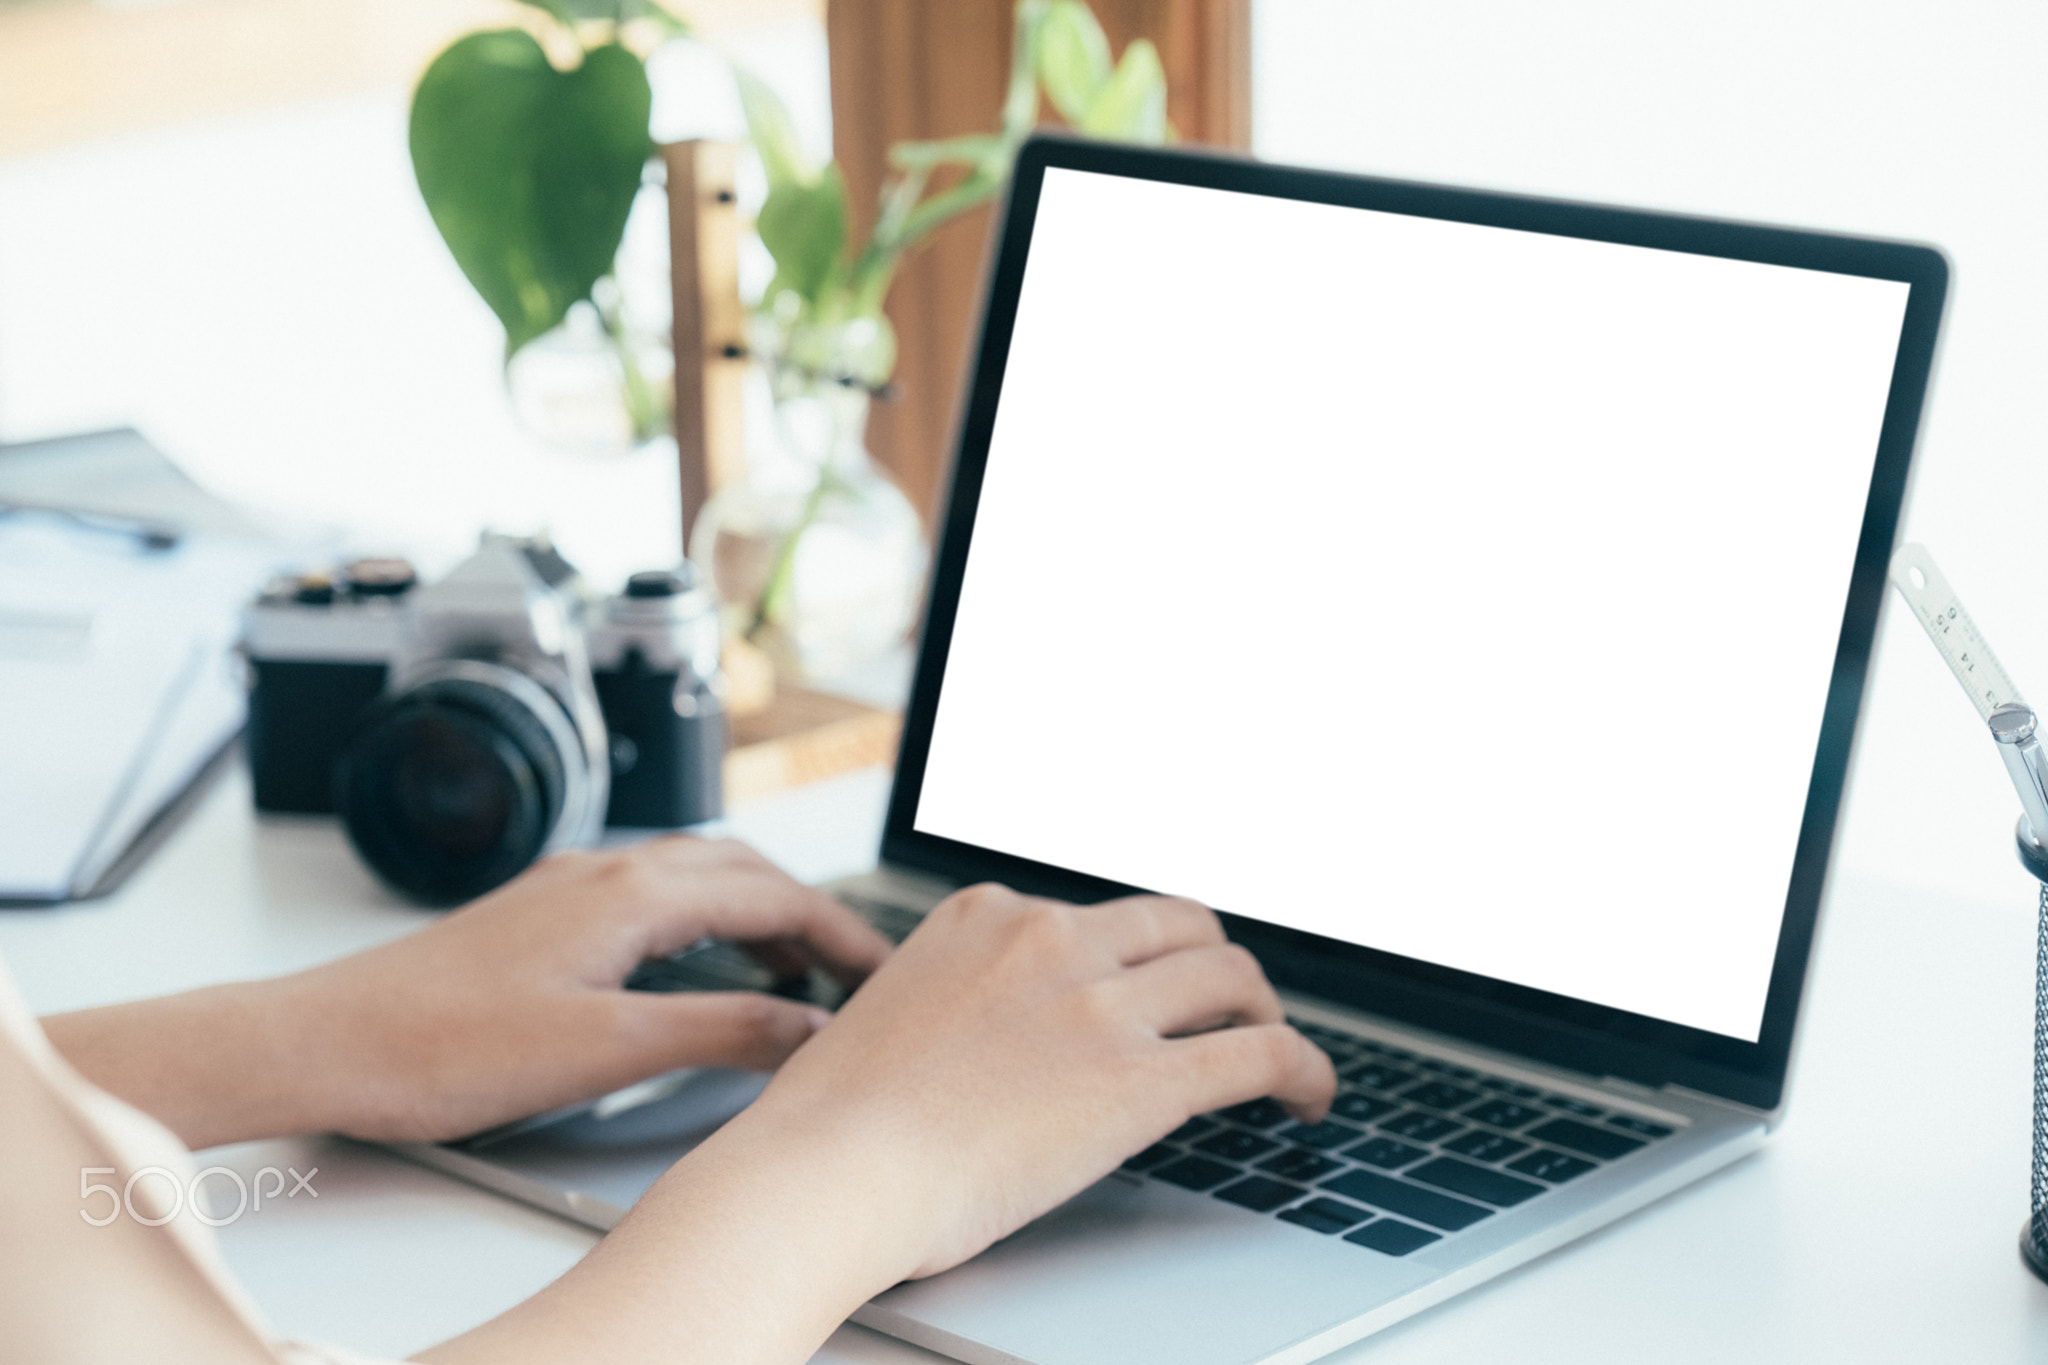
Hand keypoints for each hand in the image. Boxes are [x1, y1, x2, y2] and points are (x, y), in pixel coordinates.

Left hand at [44, 836, 892, 1147]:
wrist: (325, 1040)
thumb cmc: (440, 1047)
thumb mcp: (602, 1050)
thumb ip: (717, 1031)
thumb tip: (805, 1023)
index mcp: (630, 894)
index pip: (774, 899)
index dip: (842, 935)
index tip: (887, 973)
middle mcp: (604, 873)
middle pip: (743, 871)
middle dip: (811, 912)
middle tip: (856, 967)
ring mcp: (568, 887)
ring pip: (696, 873)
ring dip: (758, 907)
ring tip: (793, 963)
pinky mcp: (540, 912)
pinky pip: (652, 889)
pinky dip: (705, 913)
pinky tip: (695, 957)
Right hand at [418, 885, 1334, 1364]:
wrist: (827, 1170)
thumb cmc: (836, 1124)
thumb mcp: (895, 1014)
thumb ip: (958, 1000)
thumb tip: (991, 1036)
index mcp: (986, 915)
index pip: (1095, 914)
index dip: (1139, 952)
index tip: (1152, 980)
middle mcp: (1050, 938)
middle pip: (1179, 924)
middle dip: (1213, 964)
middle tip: (1228, 1005)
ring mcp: (1099, 1003)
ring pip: (1230, 974)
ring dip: (1263, 1009)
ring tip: (1272, 1047)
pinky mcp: (1139, 1078)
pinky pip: (1258, 1053)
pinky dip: (1302, 1068)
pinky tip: (1310, 1093)